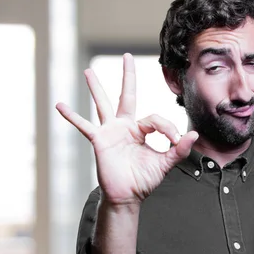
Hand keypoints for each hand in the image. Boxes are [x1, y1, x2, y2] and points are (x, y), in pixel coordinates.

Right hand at [55, 53, 197, 204]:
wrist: (128, 196)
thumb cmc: (144, 180)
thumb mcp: (164, 164)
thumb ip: (179, 150)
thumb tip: (193, 135)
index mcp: (141, 130)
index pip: (155, 119)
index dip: (167, 128)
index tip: (174, 141)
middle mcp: (125, 127)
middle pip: (127, 95)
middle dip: (128, 76)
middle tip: (127, 56)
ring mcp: (111, 132)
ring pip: (103, 104)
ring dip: (96, 87)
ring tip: (88, 71)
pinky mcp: (100, 141)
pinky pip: (84, 126)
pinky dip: (72, 117)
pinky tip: (59, 105)